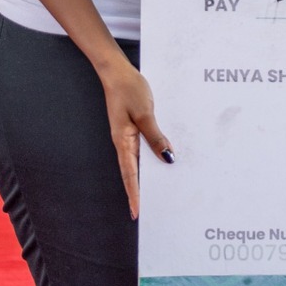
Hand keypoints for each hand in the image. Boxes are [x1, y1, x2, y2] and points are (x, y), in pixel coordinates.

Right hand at [97, 60, 172, 219]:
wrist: (117, 72)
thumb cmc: (129, 90)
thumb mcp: (146, 113)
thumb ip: (155, 136)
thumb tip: (168, 158)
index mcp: (123, 141)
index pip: (129, 175)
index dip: (134, 194)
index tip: (137, 212)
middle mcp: (123, 142)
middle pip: (132, 173)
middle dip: (139, 192)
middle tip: (148, 211)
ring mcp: (126, 136)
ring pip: (137, 162)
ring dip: (145, 177)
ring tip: (157, 193)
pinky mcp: (132, 129)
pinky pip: (141, 149)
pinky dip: (149, 159)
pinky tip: (160, 162)